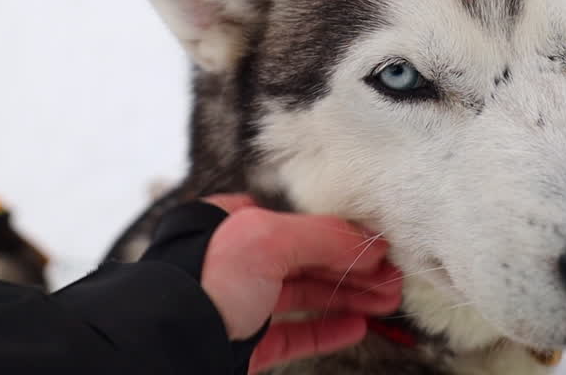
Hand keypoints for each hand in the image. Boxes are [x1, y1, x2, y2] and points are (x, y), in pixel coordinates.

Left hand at [200, 195, 401, 373]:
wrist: (172, 342)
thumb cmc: (205, 282)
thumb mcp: (269, 239)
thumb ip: (323, 235)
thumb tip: (369, 243)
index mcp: (236, 225)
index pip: (302, 223)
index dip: (343, 235)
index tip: (378, 247)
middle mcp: (238, 262)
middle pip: (309, 261)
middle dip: (355, 270)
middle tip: (393, 279)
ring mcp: (242, 304)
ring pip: (306, 296)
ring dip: (349, 298)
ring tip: (386, 302)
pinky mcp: (246, 342)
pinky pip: (295, 333)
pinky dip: (327, 329)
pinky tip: (356, 326)